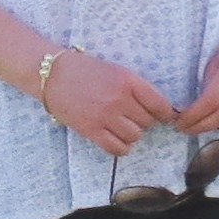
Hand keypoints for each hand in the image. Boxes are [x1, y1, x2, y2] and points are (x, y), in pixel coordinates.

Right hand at [43, 50, 177, 155]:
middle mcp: (119, 98)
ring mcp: (105, 116)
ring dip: (131, 134)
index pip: (159, 104)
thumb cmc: (85, 70)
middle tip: (132, 117)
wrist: (52, 75)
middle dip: (143, 122)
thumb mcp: (116, 71)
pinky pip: (117, 148)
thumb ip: (136, 88)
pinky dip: (121, 147)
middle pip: (147, 122)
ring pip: (134, 136)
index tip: (164, 117)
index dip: (165, 113)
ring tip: (121, 126)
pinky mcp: (91, 130)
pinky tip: (116, 139)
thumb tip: (158, 109)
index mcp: (128, 80)